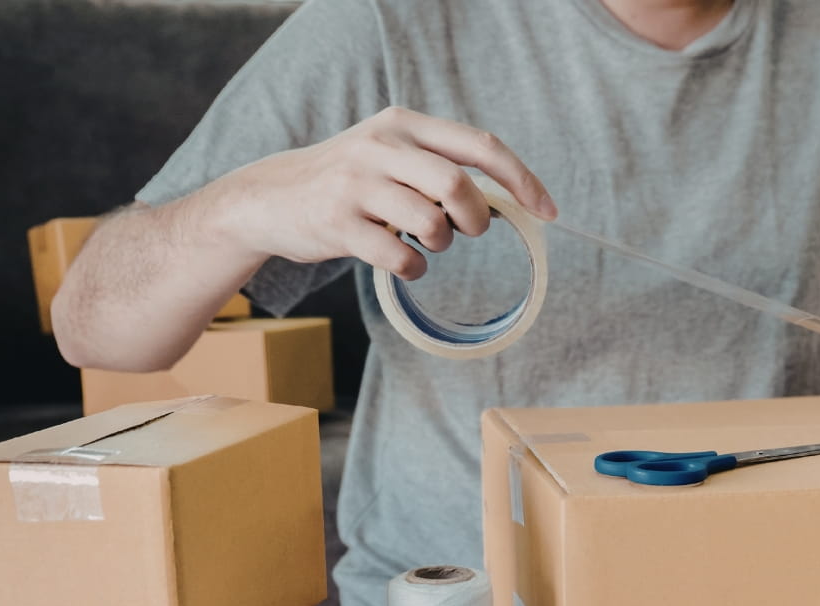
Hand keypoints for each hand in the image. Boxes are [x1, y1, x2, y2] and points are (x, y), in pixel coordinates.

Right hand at [213, 107, 556, 279]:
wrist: (270, 198)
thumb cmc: (349, 181)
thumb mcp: (391, 153)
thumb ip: (440, 164)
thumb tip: (509, 199)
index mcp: (403, 123)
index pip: (480, 145)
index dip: (522, 180)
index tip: (549, 211)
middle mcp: (380, 145)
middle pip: (459, 186)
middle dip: (477, 220)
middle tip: (468, 232)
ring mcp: (356, 185)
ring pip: (432, 223)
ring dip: (441, 244)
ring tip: (424, 242)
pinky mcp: (338, 224)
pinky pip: (401, 257)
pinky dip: (414, 268)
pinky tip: (403, 262)